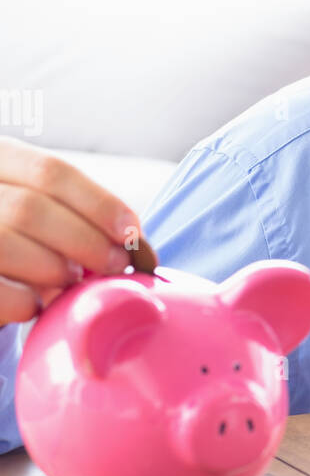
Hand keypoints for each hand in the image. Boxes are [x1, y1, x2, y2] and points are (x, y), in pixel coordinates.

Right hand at [0, 136, 145, 324]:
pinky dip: (25, 301)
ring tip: (71, 283)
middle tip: (114, 266)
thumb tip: (130, 241)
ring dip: (53, 270)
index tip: (132, 233)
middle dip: (84, 242)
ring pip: (6, 243)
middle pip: (31, 209)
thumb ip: (72, 212)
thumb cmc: (20, 240)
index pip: (49, 171)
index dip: (98, 203)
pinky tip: (37, 304)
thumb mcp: (39, 209)